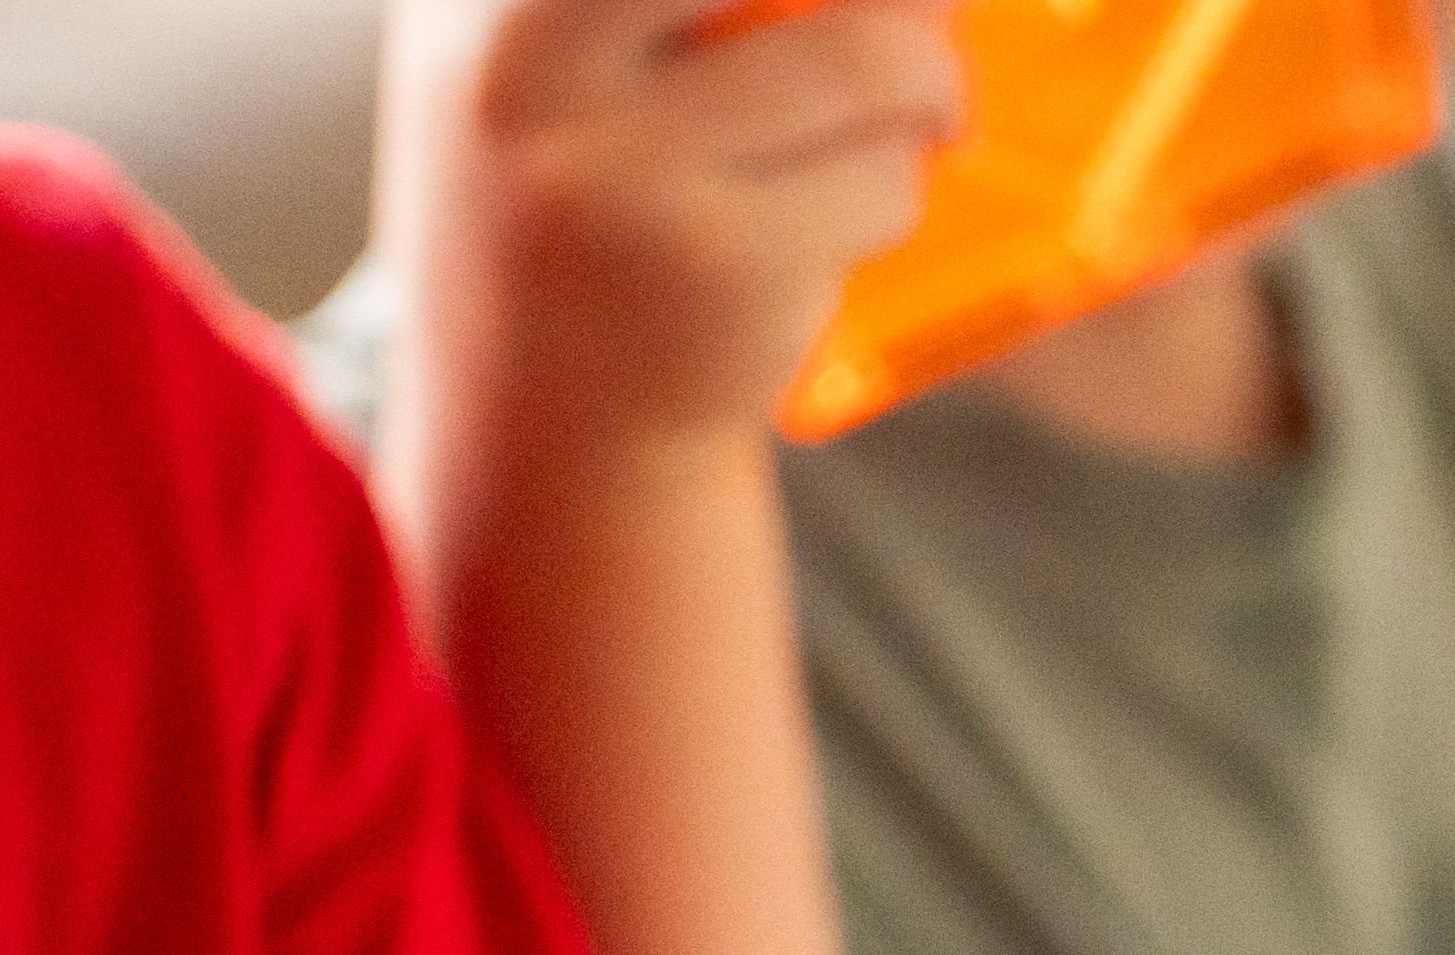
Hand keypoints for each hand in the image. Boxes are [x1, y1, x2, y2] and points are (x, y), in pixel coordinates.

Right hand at [389, 0, 961, 456]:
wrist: (533, 412)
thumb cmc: (577, 192)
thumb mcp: (551, 45)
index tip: (852, 0)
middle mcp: (519, 53)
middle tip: (934, 11)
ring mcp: (615, 168)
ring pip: (866, 61)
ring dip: (928, 88)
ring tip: (919, 117)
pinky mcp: (712, 269)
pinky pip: (880, 183)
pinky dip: (897, 190)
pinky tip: (847, 216)